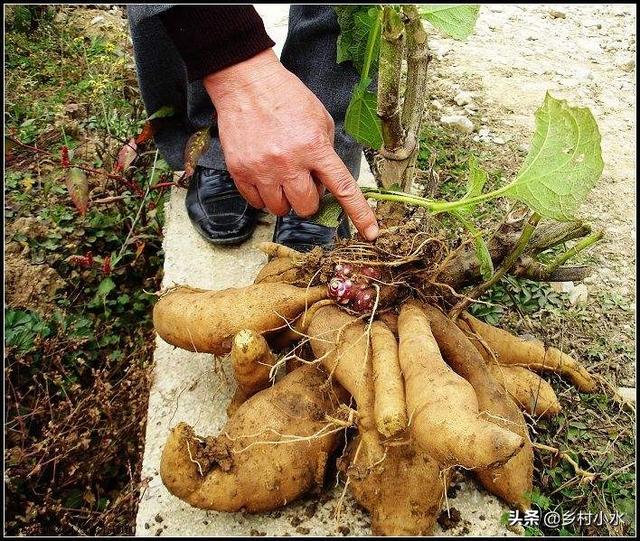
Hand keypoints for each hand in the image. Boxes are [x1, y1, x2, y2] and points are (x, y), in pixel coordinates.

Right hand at [203, 49, 378, 240]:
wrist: (247, 84)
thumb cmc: (286, 98)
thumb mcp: (320, 120)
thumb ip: (326, 153)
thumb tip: (326, 183)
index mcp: (314, 147)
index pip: (343, 188)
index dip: (359, 213)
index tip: (371, 232)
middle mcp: (289, 162)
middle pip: (307, 207)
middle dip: (309, 199)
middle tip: (302, 180)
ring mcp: (262, 169)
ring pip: (281, 209)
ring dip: (285, 200)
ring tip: (281, 177)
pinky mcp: (240, 171)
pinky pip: (256, 203)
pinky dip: (263, 196)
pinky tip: (265, 176)